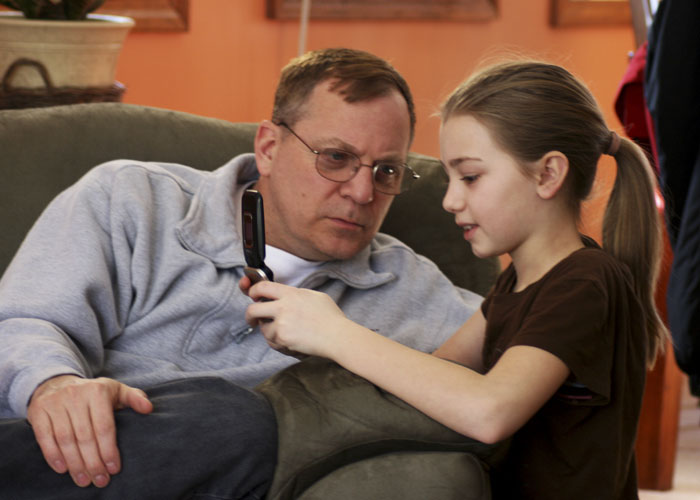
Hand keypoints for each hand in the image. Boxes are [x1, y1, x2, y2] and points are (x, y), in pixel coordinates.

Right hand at [26, 375, 152, 487]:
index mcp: (98, 391)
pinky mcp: (38, 411)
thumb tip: (149, 408)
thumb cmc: (92, 393)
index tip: (114, 469)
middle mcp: (75, 396)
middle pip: (85, 436)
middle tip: (100, 481)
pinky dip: (53, 455)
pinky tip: (63, 469)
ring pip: (65, 440)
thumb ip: (134, 398)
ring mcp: (55, 403)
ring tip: (83, 480)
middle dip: (93, 462)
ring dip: (75, 464)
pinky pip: (45, 437)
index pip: (104, 426)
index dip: (109, 450)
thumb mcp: (115, 390)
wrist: (56, 382)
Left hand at [244, 281, 348, 357]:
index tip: (253, 297)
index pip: (262, 287)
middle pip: (252, 309)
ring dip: (270, 333)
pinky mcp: (283, 338)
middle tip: (253, 321)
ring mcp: (282, 323)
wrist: (337, 336)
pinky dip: (279, 344)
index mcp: (291, 293)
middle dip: (250, 316)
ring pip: (263, 329)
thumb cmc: (331, 318)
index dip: (253, 291)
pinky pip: (272, 342)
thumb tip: (285, 297)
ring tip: (286, 335)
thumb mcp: (315, 297)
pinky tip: (291, 343)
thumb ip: (296, 295)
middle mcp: (283, 306)